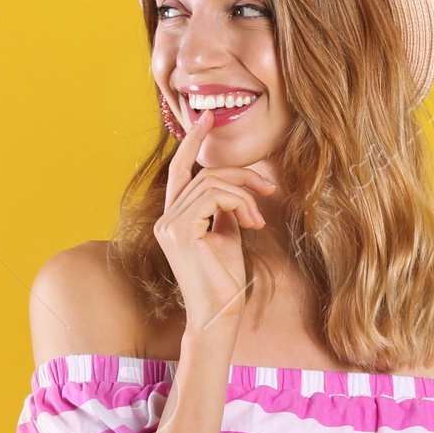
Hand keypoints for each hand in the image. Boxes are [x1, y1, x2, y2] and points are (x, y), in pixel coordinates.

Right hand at [152, 108, 276, 335]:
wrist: (220, 315)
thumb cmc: (226, 281)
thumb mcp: (226, 235)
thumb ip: (223, 209)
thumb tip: (235, 187)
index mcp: (173, 219)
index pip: (180, 170)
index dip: (192, 142)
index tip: (206, 117)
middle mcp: (165, 219)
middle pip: (204, 174)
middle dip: (241, 175)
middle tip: (268, 189)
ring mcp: (169, 224)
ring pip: (212, 182)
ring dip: (245, 195)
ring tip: (259, 220)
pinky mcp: (180, 230)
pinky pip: (214, 196)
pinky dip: (239, 204)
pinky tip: (251, 225)